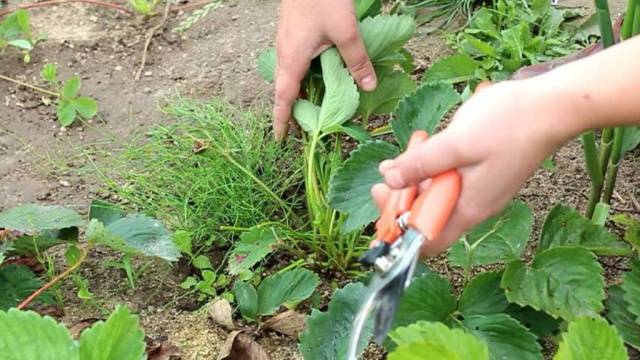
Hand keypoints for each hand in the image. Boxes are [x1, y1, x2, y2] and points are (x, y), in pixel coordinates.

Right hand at [273, 0, 376, 140]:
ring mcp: (286, 41)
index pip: (283, 98)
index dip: (282, 120)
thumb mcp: (345, 31)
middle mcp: (284, 53)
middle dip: (291, 110)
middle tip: (302, 129)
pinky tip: (317, 76)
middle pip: (285, 89)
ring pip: (290, 75)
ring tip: (310, 108)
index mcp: (292, 58)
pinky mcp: (292, 33)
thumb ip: (356, 59)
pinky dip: (302, 76)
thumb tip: (368, 85)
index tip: (280, 139)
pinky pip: (294, 62)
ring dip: (297, 93)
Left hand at [372, 80, 575, 255]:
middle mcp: (473, 205)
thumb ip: (420, 165)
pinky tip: (426, 142)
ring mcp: (479, 188)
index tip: (383, 202)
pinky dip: (434, 162)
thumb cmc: (508, 125)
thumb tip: (390, 180)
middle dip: (402, 193)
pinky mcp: (483, 171)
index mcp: (468, 208)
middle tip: (386, 170)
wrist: (553, 105)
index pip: (427, 240)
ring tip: (408, 147)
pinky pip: (450, 175)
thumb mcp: (455, 144)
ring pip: (436, 191)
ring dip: (416, 173)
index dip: (399, 229)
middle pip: (427, 213)